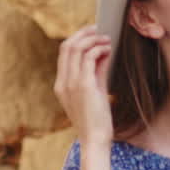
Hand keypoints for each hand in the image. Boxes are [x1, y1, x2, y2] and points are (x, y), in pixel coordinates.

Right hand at [54, 26, 113, 145]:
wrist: (95, 140)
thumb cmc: (96, 120)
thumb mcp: (95, 92)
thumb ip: (97, 72)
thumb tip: (103, 52)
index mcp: (61, 85)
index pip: (64, 53)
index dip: (77, 39)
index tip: (92, 34)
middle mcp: (63, 82)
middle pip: (67, 46)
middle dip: (84, 33)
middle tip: (99, 30)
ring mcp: (71, 83)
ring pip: (77, 48)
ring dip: (93, 39)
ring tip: (107, 39)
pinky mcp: (84, 85)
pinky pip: (89, 57)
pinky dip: (99, 48)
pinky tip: (108, 49)